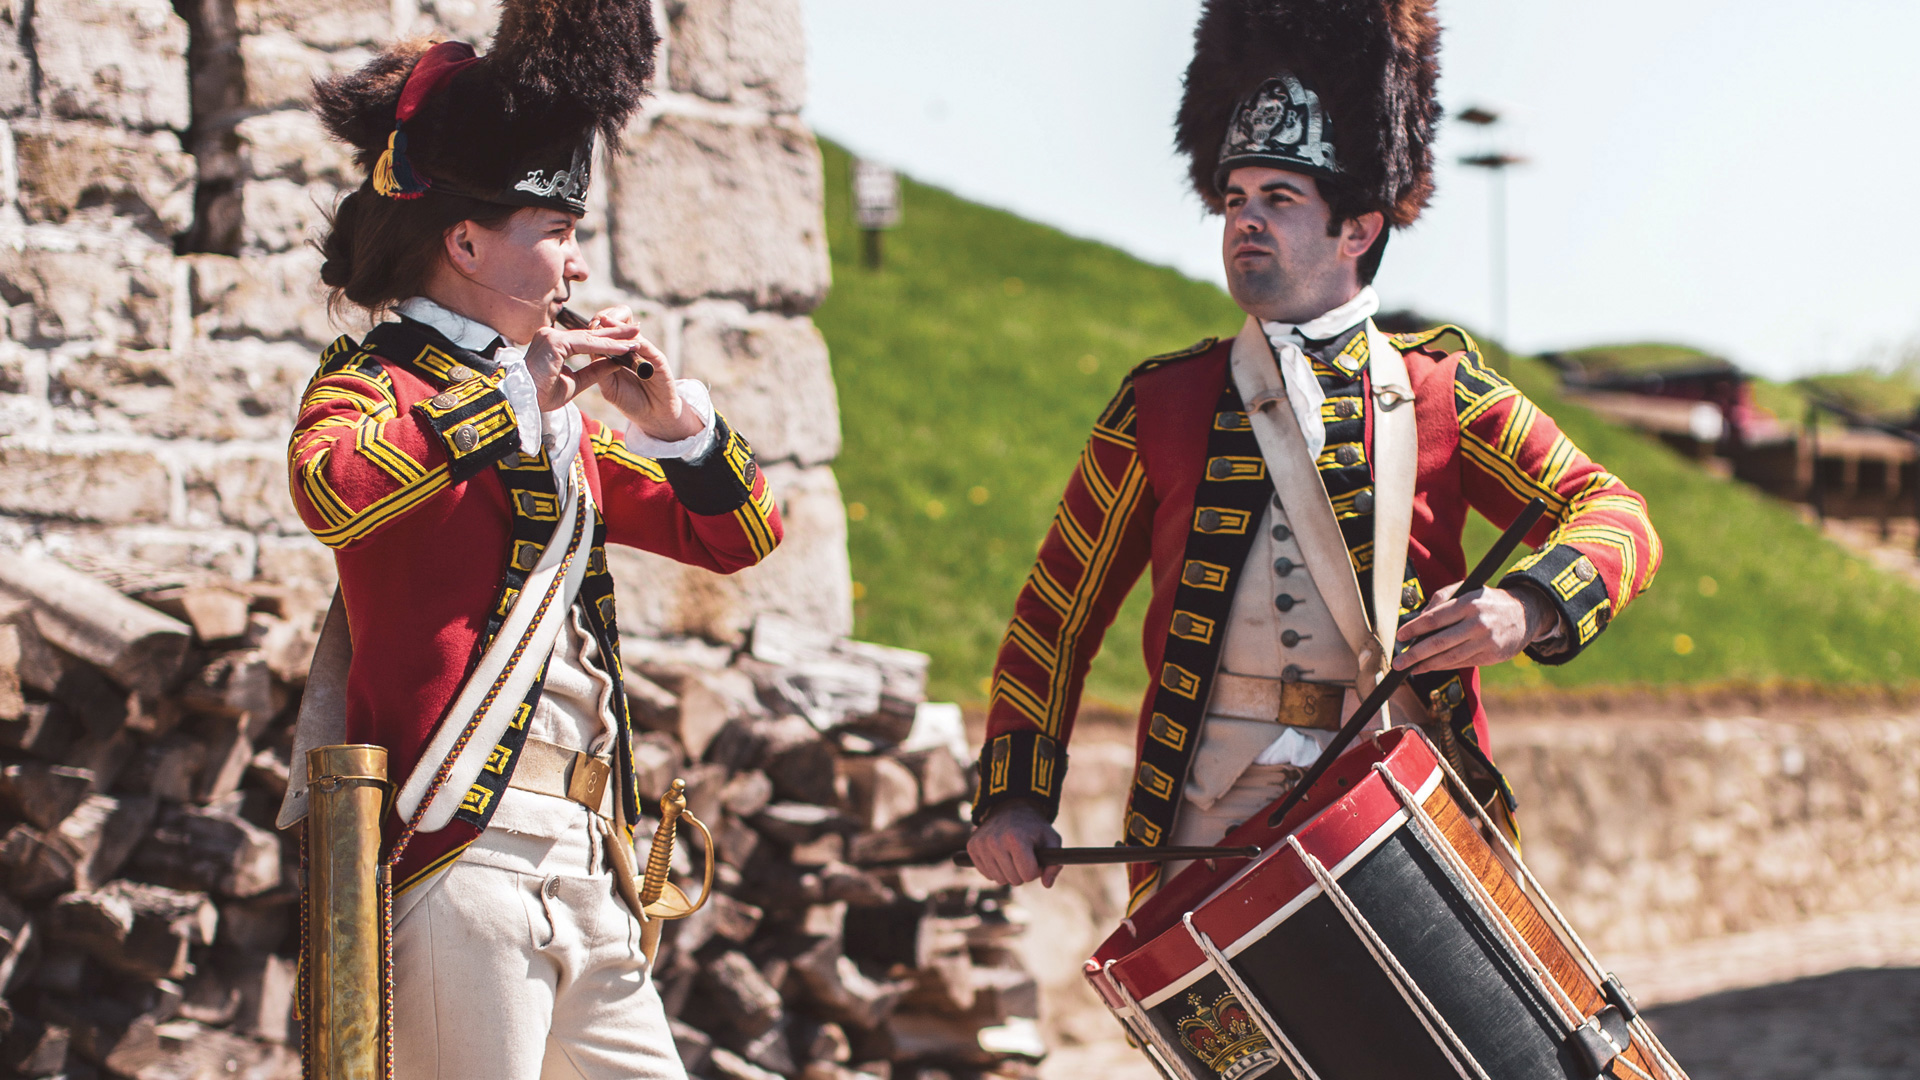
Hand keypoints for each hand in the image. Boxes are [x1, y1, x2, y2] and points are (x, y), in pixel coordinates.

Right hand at [523, 316, 644, 411]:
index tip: (628, 340)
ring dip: (615, 339)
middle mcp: (551, 335)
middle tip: (637, 329)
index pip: (586, 339)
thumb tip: (616, 363)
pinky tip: (623, 348)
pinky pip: (586, 344)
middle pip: (590, 334)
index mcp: (554, 343)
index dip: (608, 340)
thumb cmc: (543, 396)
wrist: (523, 405)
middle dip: (615, 333)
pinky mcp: (554, 342)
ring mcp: (551, 336)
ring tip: (636, 339)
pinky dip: (606, 347)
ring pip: (590, 337)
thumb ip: (594, 371)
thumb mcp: (576, 382)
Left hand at [577, 307, 702, 441]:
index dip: (595, 328)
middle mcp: (632, 348)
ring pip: (631, 330)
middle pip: (618, 323)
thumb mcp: (609, 387)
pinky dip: (635, 341)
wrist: (654, 416)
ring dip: (617, 325)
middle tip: (594, 321)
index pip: (605, 333)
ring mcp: (645, 352)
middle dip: (605, 320)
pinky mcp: (658, 359)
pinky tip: (624, 339)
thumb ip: (600, 370)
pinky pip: (646, 347)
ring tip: (605, 321)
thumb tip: (589, 352)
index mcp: (618, 353)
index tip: (582, 326)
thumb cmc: (630, 401)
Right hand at [967, 800, 1061, 887]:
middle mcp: (995, 842)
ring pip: (999, 880)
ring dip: (1009, 872)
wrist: (1011, 808)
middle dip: (1022, 872)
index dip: (1035, 869)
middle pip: (1014, 880)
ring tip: (1012, 855)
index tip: (1035, 857)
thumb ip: (1055, 863)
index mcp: (1016, 839)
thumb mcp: (1051, 839)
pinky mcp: (972, 847)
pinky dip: (996, 869)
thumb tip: (1047, 884)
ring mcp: (981, 844)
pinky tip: (1001, 855)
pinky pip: (987, 874)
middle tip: (1024, 856)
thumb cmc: (1034, 827)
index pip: (1028, 875)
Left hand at [1391, 582, 1556, 674]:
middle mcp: (1478, 623)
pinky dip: (1444, 667)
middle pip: (1439, 642)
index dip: (1414, 628)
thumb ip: (1442, 598)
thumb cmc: (1488, 601)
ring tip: (1411, 668)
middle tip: (1398, 662)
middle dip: (1415, 654)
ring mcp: (1486, 642)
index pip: (1435, 618)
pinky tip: (1430, 667)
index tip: (1400, 636)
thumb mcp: (1467, 589)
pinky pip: (1462, 663)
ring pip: (1450, 657)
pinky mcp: (1492, 656)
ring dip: (1427, 665)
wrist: (1524, 614)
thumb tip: (1420, 617)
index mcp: (1469, 603)